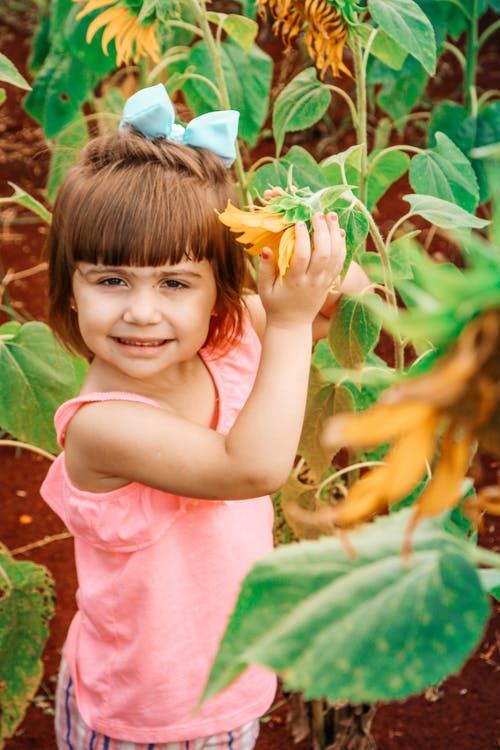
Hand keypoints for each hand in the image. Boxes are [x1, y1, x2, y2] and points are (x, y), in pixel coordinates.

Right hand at [258, 212, 344, 328]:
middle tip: (318, 214)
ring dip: (335, 234)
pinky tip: (339, 231)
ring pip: (335, 256)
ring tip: (331, 216)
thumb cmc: (275, 304)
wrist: (292, 324)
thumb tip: (266, 249)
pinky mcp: (330, 283)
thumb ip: (266, 269)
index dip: (302, 238)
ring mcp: (324, 282)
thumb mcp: (265, 289)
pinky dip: (342, 245)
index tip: (299, 222)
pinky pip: (340, 262)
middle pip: (323, 254)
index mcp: (295, 282)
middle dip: (322, 231)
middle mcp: (313, 282)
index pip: (302, 257)